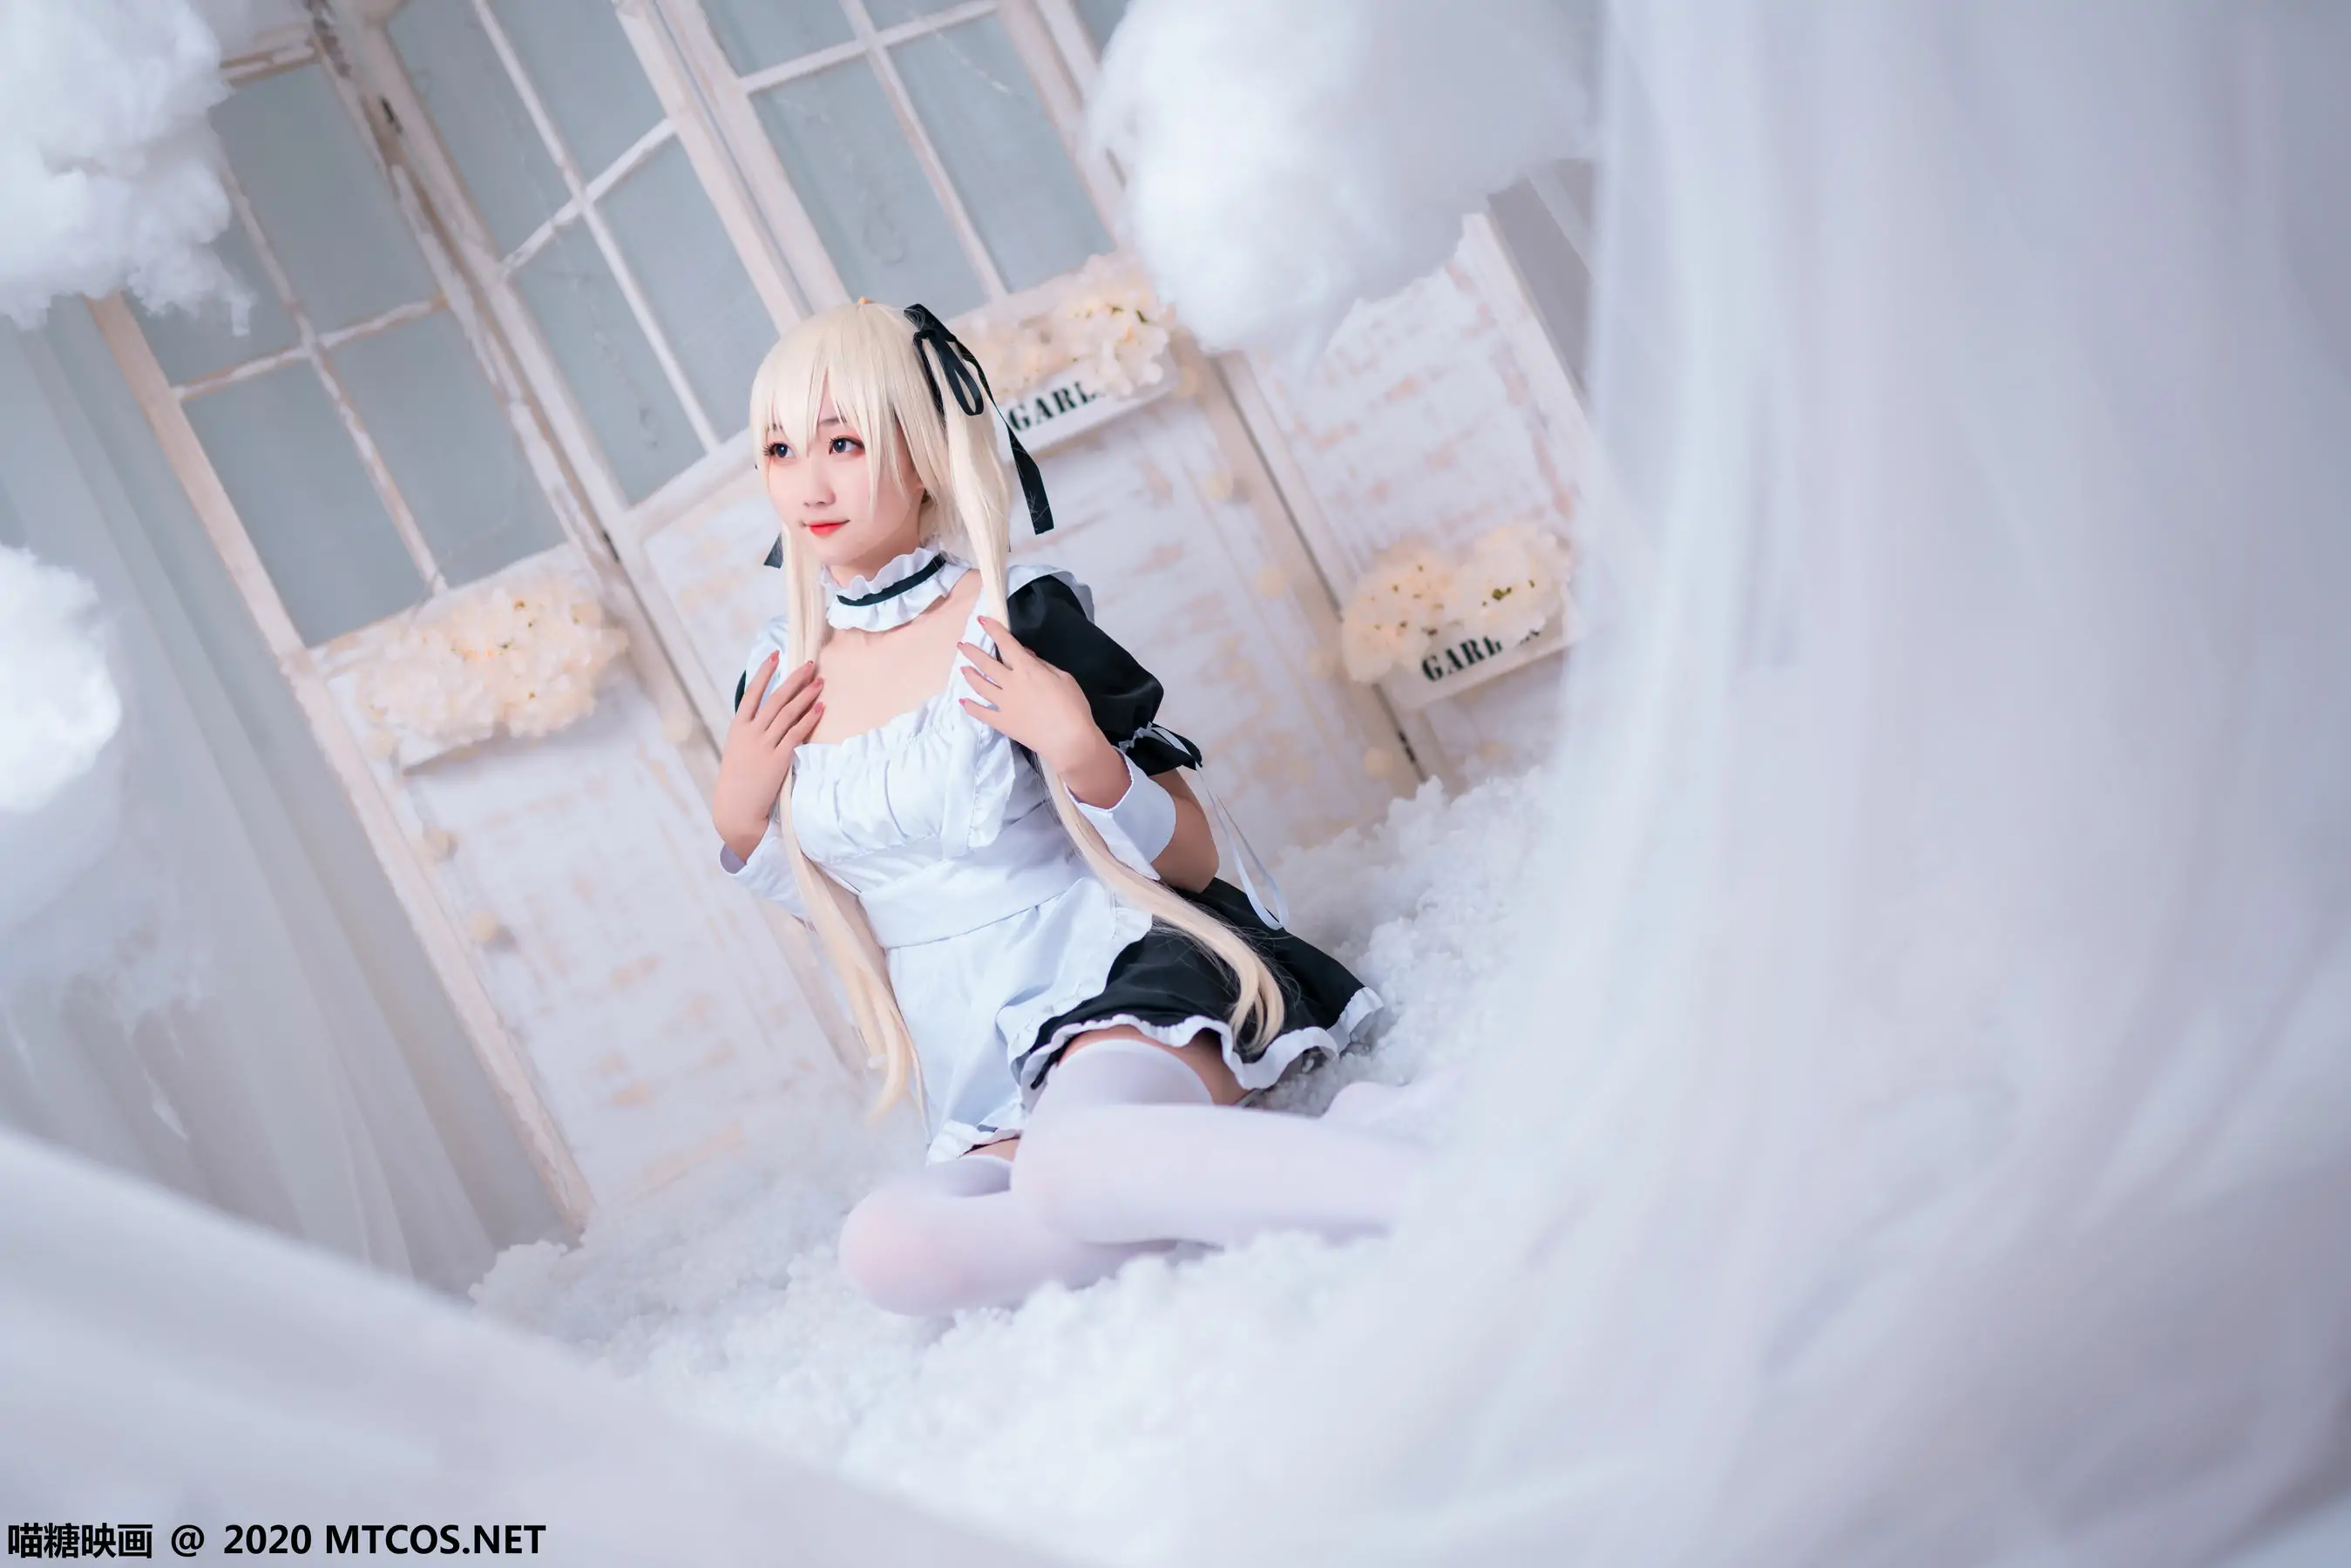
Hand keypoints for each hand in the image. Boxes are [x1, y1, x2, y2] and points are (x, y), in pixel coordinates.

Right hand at [713, 652, 821, 857]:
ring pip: (788, 713)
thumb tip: (767, 714)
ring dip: (805, 696)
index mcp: (738, 728)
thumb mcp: (737, 750)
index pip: (752, 693)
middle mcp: (751, 733)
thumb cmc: (738, 780)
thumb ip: (750, 731)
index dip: (764, 672)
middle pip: (776, 699)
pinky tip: (820, 708)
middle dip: (794, 680)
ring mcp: (765, 745)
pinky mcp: (779, 759)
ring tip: (819, 682)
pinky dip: (809, 719)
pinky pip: (797, 734)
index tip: (776, 655)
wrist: (737, 809)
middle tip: (810, 664)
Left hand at [956, 616, 1125, 802]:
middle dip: (972, 652)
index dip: (993, 630)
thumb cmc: (1073, 706)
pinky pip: (981, 713)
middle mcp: (1010, 683)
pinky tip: (963, 701)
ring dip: (970, 675)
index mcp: (1027, 669)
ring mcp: (1003, 704)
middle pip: (986, 664)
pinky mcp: (1001, 722)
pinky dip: (970, 706)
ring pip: (980, 685)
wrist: (1069, 740)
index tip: (982, 620)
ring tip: (962, 668)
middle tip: (962, 645)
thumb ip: (1043, 664)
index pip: (1006, 644)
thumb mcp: (1064, 677)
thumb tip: (1027, 655)